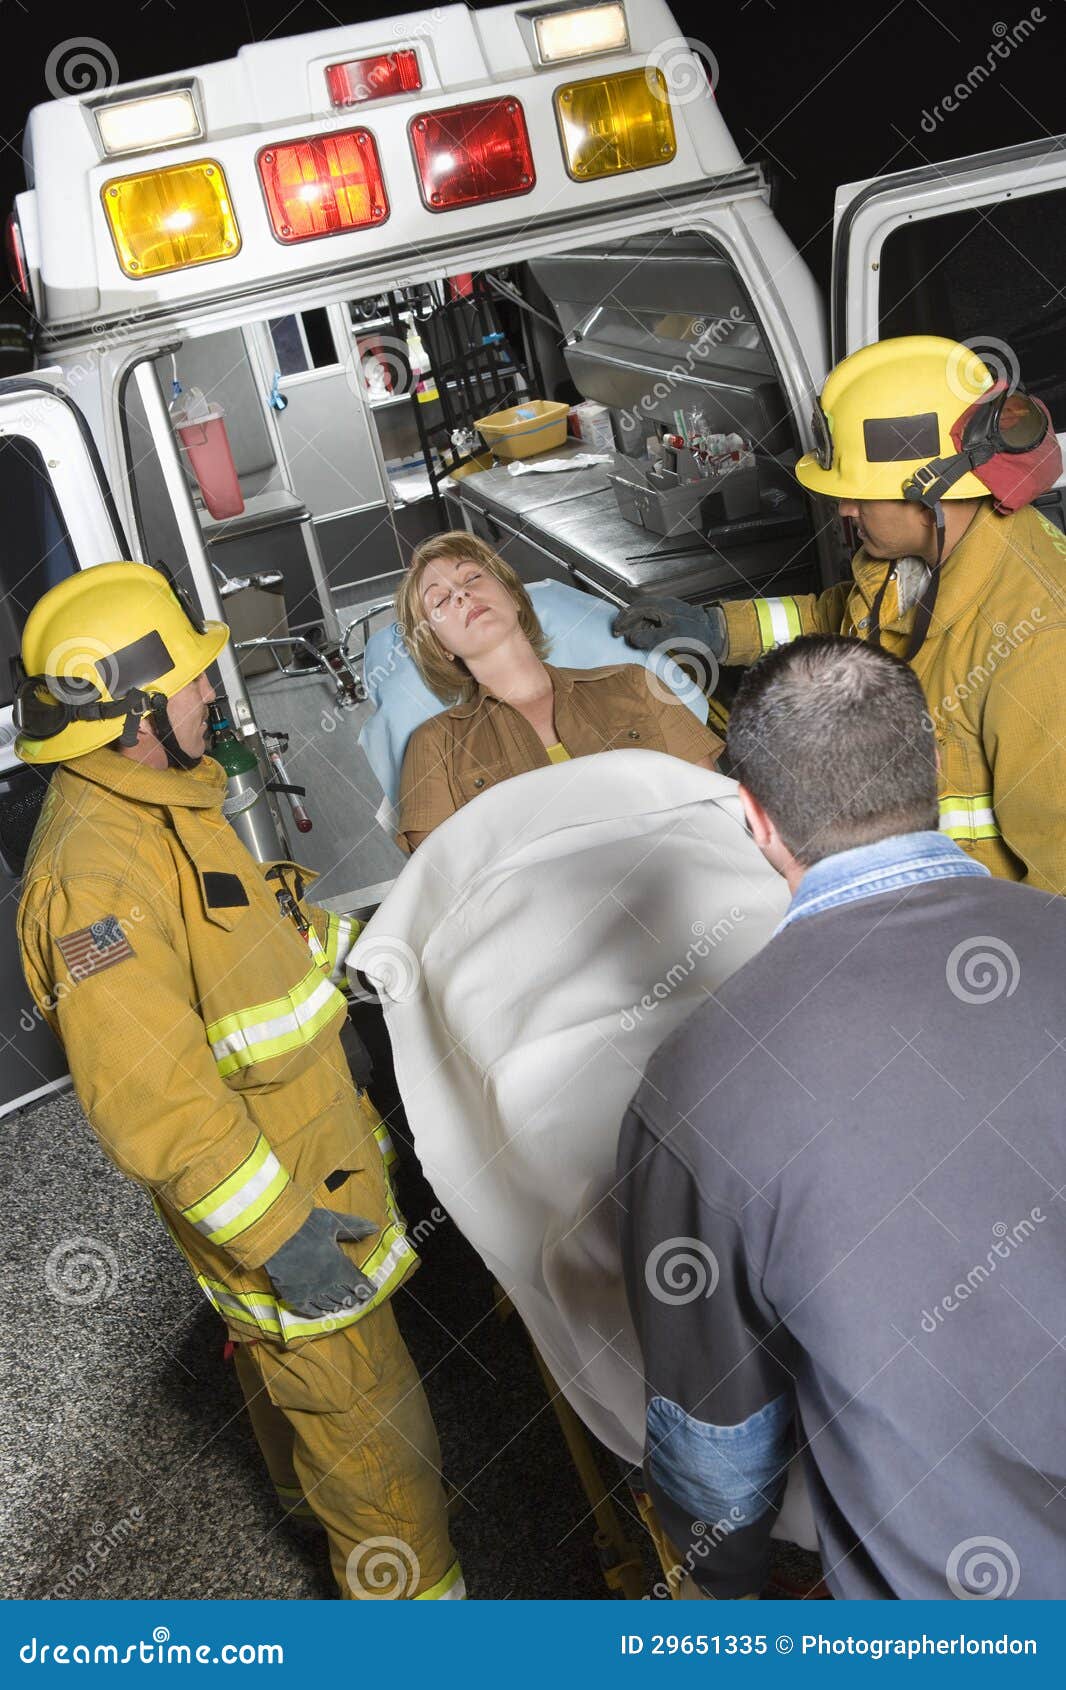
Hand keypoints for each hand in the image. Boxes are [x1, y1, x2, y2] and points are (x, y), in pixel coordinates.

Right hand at [264, 1206, 378, 1317]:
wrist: (273, 1235)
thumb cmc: (305, 1226)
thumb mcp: (333, 1222)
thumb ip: (355, 1227)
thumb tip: (376, 1228)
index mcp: (340, 1267)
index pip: (360, 1285)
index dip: (367, 1289)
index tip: (371, 1290)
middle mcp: (328, 1284)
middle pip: (346, 1297)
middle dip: (354, 1297)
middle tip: (358, 1298)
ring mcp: (311, 1293)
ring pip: (330, 1305)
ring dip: (339, 1304)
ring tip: (343, 1303)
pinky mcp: (294, 1297)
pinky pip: (311, 1310)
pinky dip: (320, 1311)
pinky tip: (323, 1310)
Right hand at [612, 597, 725, 655]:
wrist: (716, 634)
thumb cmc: (696, 634)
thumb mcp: (671, 636)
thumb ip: (650, 637)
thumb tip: (631, 638)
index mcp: (662, 606)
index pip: (636, 609)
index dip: (623, 620)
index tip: (615, 631)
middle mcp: (663, 606)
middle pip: (639, 612)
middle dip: (627, 623)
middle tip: (618, 635)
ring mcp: (668, 613)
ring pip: (645, 618)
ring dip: (636, 628)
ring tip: (630, 641)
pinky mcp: (672, 621)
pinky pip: (653, 623)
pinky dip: (645, 631)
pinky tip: (643, 640)